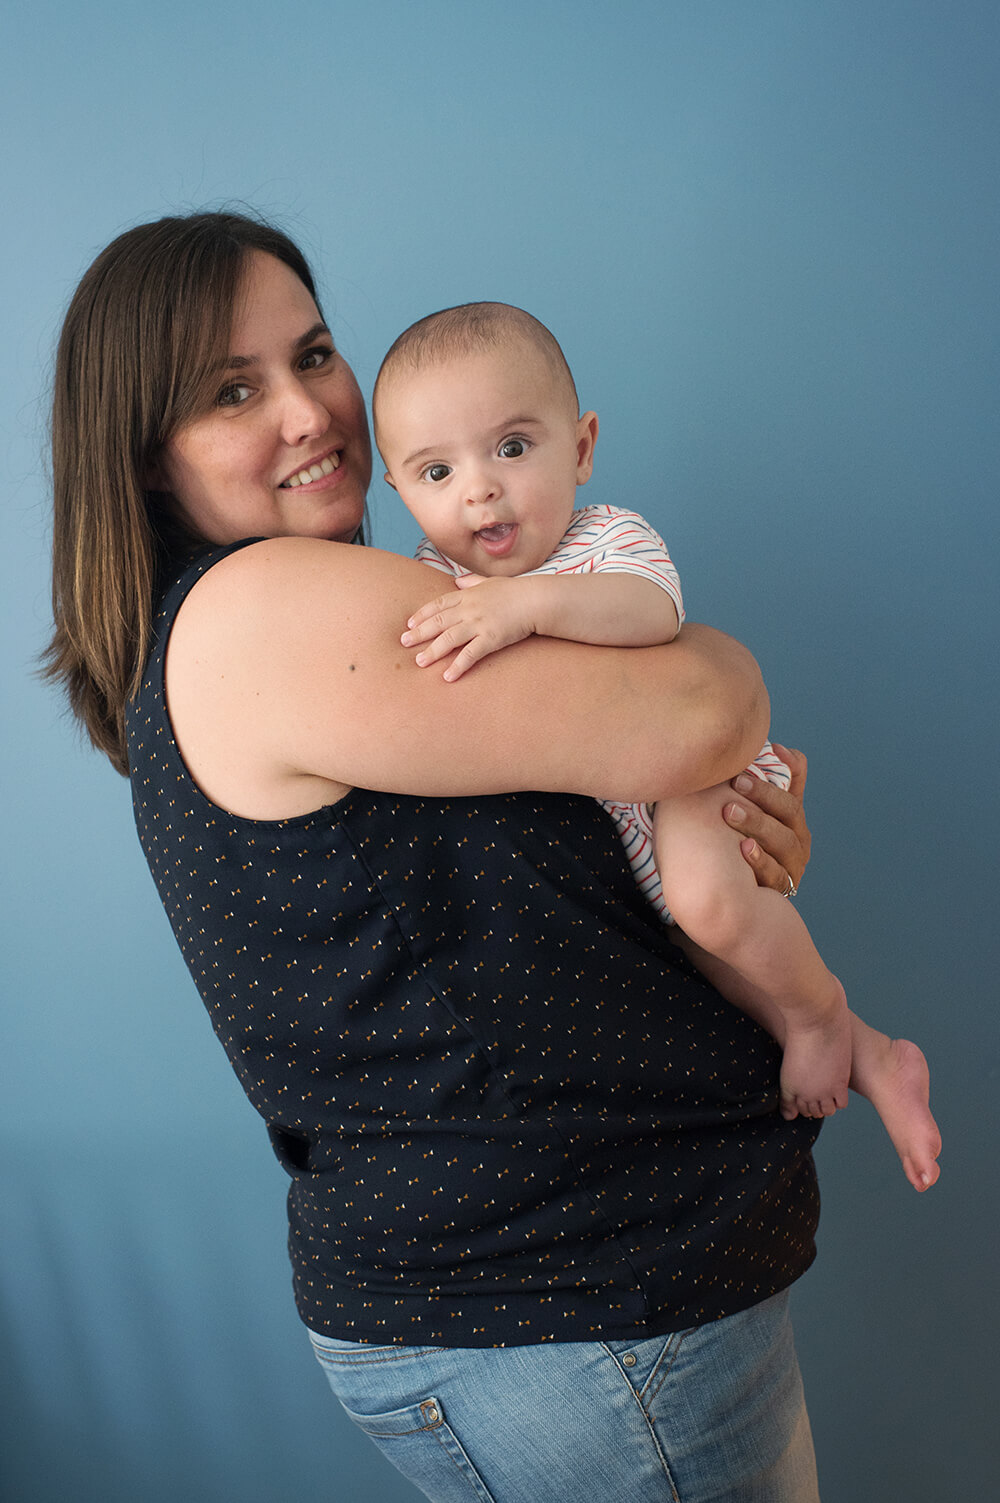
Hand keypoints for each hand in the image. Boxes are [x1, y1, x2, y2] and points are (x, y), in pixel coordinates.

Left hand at [401, 575, 538, 680]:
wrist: (536, 600)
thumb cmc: (516, 590)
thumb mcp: (491, 581)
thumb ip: (472, 582)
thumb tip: (458, 581)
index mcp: (468, 595)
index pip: (439, 604)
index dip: (422, 614)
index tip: (409, 623)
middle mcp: (469, 608)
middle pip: (438, 622)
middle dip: (419, 633)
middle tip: (404, 642)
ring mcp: (479, 623)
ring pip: (449, 639)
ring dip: (432, 651)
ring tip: (419, 662)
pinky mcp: (491, 638)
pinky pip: (470, 654)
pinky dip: (458, 666)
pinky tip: (447, 676)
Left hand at [724, 744, 810, 893]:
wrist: (739, 897)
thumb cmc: (744, 844)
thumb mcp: (754, 815)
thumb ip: (764, 784)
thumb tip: (777, 747)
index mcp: (793, 819)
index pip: (793, 789)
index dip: (788, 770)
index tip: (771, 751)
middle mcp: (798, 840)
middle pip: (789, 812)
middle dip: (763, 794)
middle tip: (735, 781)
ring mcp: (792, 865)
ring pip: (782, 841)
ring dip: (757, 823)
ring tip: (730, 811)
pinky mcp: (781, 888)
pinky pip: (773, 874)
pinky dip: (760, 860)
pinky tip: (743, 848)